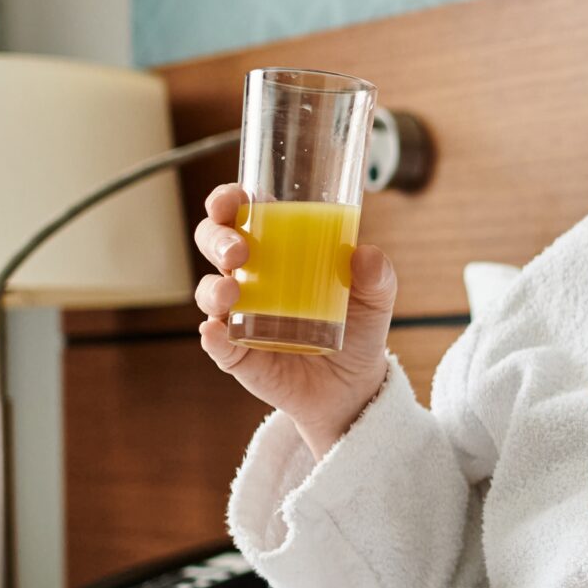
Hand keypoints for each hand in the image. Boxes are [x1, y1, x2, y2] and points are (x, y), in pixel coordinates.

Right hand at [194, 182, 396, 456]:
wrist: (354, 387)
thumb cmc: (357, 329)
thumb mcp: (375, 300)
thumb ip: (378, 276)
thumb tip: (366, 254)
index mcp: (276, 250)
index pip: (241, 214)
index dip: (228, 201)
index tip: (234, 199)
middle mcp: (249, 278)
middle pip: (213, 245)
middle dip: (217, 239)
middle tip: (239, 251)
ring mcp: (238, 316)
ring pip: (209, 292)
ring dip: (213, 289)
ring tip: (232, 293)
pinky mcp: (238, 355)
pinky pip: (216, 344)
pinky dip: (212, 337)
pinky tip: (216, 332)